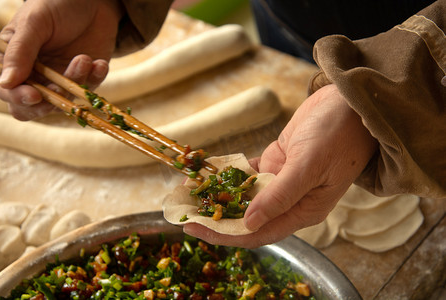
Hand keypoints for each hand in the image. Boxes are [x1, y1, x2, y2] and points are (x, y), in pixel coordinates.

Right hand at [0, 0, 122, 119]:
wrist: (93, 0)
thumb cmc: (57, 3)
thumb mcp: (35, 22)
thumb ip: (20, 51)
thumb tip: (6, 83)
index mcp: (12, 59)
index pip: (6, 89)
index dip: (17, 97)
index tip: (34, 96)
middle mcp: (33, 74)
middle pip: (32, 106)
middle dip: (47, 102)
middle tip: (62, 89)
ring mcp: (59, 79)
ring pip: (63, 101)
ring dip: (75, 83)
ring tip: (84, 59)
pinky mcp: (84, 79)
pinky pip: (89, 90)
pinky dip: (95, 79)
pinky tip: (99, 63)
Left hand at [184, 84, 377, 247]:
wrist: (349, 102)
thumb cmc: (338, 134)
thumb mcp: (309, 165)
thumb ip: (280, 195)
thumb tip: (249, 222)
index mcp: (304, 210)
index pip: (259, 232)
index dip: (225, 233)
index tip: (195, 228)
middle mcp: (292, 200)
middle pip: (247, 216)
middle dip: (216, 215)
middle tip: (185, 209)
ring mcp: (283, 181)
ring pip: (245, 194)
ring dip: (219, 193)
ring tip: (190, 190)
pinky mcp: (277, 162)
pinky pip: (248, 173)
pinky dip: (229, 173)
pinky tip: (210, 172)